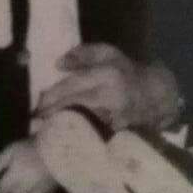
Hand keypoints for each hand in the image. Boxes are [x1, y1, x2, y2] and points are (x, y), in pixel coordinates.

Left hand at [0, 140, 56, 192]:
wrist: (56, 146)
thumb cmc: (30, 146)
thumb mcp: (11, 150)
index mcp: (15, 174)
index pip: (2, 188)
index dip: (1, 186)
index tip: (3, 182)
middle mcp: (26, 185)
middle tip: (13, 186)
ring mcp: (39, 189)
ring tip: (23, 191)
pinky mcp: (51, 190)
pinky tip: (36, 190)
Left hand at [33, 42, 184, 130]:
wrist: (156, 95)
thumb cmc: (127, 71)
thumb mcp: (108, 54)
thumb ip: (83, 54)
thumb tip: (58, 64)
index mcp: (107, 74)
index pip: (73, 85)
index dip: (52, 96)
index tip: (38, 105)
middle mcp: (110, 96)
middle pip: (73, 106)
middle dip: (52, 114)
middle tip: (37, 119)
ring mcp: (115, 117)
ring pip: (81, 123)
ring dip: (62, 127)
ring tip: (46, 129)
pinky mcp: (117, 133)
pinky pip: (91, 136)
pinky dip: (76, 136)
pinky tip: (64, 138)